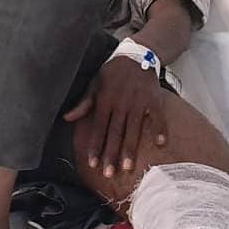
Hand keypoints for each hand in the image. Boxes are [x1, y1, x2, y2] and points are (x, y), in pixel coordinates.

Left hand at [63, 57, 166, 176]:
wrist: (137, 55)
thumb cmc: (112, 72)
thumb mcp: (94, 84)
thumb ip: (84, 103)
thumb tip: (67, 118)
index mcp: (105, 100)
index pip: (99, 128)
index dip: (96, 146)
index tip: (93, 164)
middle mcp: (121, 103)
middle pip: (116, 133)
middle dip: (112, 154)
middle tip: (109, 173)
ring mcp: (139, 102)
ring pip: (134, 129)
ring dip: (131, 149)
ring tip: (128, 167)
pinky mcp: (154, 100)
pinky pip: (159, 117)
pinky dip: (160, 129)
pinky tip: (160, 144)